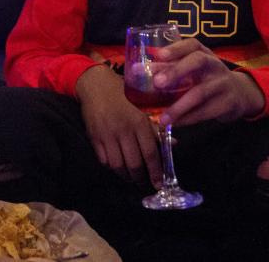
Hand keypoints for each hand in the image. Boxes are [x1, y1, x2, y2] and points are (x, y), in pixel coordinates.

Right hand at [76, 65, 162, 186]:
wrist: (96, 84)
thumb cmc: (123, 94)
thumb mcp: (143, 107)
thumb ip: (156, 127)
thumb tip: (174, 144)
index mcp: (139, 122)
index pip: (150, 154)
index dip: (155, 172)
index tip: (159, 184)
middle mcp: (124, 131)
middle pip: (134, 164)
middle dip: (140, 178)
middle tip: (144, 183)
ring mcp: (107, 135)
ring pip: (118, 165)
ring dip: (125, 176)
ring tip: (130, 178)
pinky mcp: (94, 137)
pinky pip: (104, 160)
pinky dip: (111, 167)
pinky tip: (117, 166)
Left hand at [151, 38, 265, 127]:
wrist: (240, 94)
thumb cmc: (206, 78)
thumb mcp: (193, 69)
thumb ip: (170, 68)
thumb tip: (136, 71)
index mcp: (203, 53)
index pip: (191, 44)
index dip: (175, 48)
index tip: (159, 55)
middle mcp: (214, 64)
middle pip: (197, 61)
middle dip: (176, 70)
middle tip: (157, 83)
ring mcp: (222, 83)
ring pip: (200, 93)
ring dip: (179, 106)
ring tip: (162, 118)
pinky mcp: (228, 103)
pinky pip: (206, 112)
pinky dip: (189, 119)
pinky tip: (175, 124)